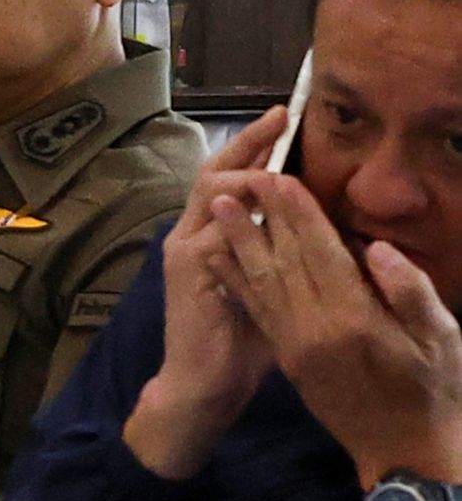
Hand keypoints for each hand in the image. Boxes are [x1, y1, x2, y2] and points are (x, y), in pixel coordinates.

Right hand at [124, 111, 288, 479]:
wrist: (201, 384)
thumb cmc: (238, 342)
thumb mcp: (265, 287)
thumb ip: (278, 254)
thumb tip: (314, 227)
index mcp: (208, 236)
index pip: (230, 180)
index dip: (254, 150)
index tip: (282, 122)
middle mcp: (191, 234)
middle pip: (216, 173)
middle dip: (249, 143)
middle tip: (279, 117)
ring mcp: (186, 249)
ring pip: (214, 193)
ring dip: (248, 174)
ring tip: (277, 159)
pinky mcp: (190, 268)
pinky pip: (221, 230)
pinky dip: (247, 214)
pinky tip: (269, 204)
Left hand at [208, 171, 461, 485]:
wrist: (405, 453)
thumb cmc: (435, 392)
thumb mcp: (441, 342)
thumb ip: (411, 294)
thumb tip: (379, 249)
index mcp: (356, 320)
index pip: (321, 253)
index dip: (300, 213)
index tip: (282, 177)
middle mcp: (315, 329)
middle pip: (284, 260)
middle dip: (264, 215)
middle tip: (245, 173)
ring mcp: (295, 345)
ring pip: (261, 281)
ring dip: (239, 239)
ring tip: (219, 202)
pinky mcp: (287, 358)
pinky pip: (257, 309)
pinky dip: (237, 277)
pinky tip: (220, 253)